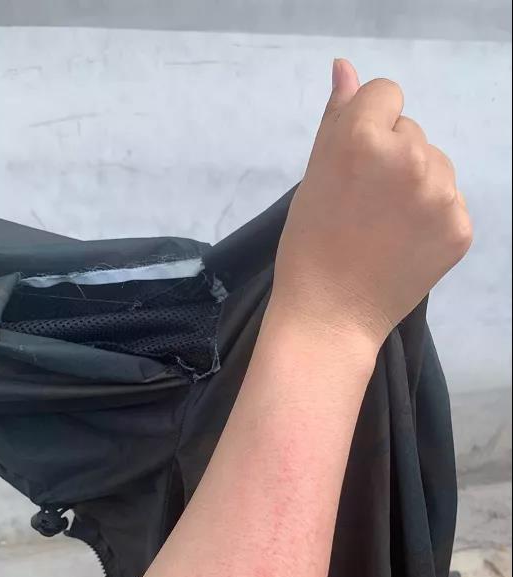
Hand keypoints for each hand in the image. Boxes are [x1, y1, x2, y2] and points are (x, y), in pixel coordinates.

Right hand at [272, 59, 472, 350]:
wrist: (330, 314)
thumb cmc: (308, 245)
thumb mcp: (313, 177)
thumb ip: (337, 116)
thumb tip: (346, 67)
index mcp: (362, 138)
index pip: (386, 94)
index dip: (366, 127)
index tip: (353, 166)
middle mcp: (409, 157)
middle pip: (411, 131)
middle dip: (391, 157)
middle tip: (364, 205)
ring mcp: (441, 194)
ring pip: (435, 164)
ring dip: (416, 183)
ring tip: (385, 226)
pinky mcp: (460, 227)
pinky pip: (449, 201)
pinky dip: (431, 217)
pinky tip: (405, 243)